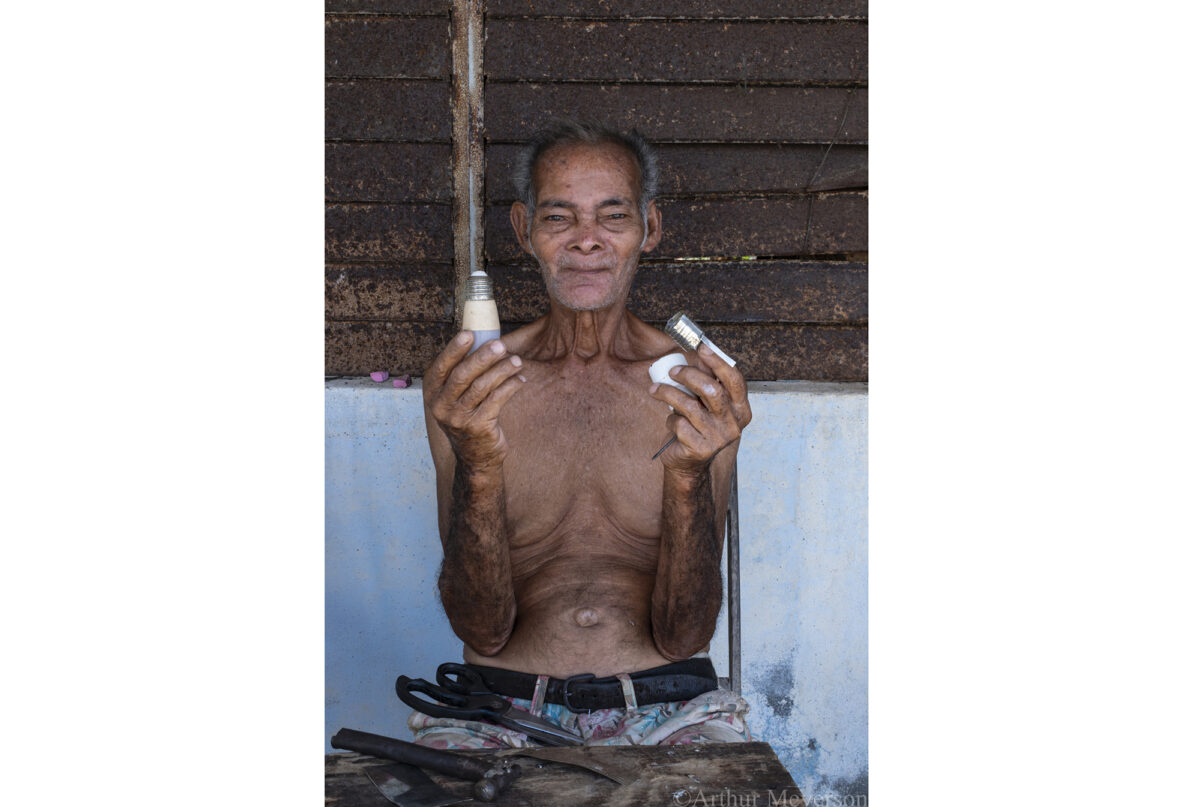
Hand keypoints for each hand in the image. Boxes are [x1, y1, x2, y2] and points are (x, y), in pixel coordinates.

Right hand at [425, 332, 525, 469]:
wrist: (475, 457)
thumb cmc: (468, 416)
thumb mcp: (455, 397)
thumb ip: (462, 373)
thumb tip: (484, 340)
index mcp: (432, 392)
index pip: (441, 366)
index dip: (454, 349)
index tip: (470, 333)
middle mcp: (441, 406)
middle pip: (462, 375)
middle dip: (483, 357)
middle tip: (501, 345)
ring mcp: (458, 418)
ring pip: (482, 387)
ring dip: (502, 370)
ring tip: (517, 361)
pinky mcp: (478, 427)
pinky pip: (497, 400)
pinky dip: (510, 386)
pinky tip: (520, 379)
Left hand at [649, 343, 751, 473]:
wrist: (690, 463)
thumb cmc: (699, 427)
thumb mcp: (707, 404)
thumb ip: (708, 380)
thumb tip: (701, 352)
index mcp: (741, 410)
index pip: (734, 380)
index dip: (718, 362)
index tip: (702, 347)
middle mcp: (734, 424)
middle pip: (711, 390)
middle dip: (688, 375)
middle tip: (672, 371)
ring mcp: (718, 438)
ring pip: (690, 406)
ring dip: (668, 394)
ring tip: (655, 390)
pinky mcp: (700, 449)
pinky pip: (679, 424)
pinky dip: (670, 420)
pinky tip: (671, 422)